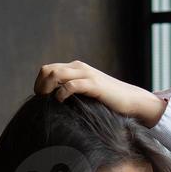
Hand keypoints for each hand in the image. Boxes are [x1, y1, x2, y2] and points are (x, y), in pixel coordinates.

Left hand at [33, 60, 167, 127]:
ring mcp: (86, 74)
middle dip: (40, 86)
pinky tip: (61, 102)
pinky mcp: (94, 85)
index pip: (47, 69)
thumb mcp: (86, 93)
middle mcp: (79, 67)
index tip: (40, 99)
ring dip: (47, 89)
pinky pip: (71, 85)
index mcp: (75, 68)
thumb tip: (53, 104)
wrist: (131, 100)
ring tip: (49, 102)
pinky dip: (62, 93)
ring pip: (56, 74)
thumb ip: (72, 92)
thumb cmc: (108, 101)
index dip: (39, 83)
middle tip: (41, 102)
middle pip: (48, 70)